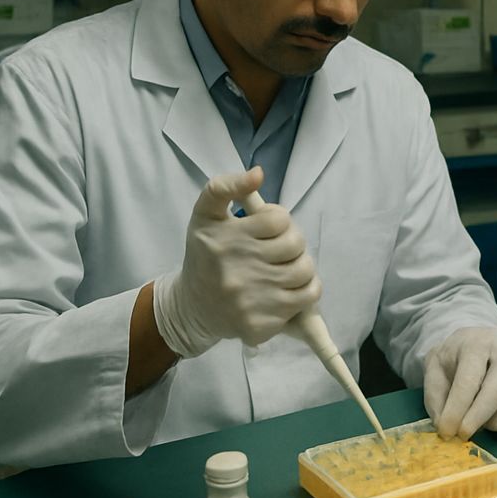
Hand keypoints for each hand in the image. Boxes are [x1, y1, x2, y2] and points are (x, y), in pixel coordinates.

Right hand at [153, 168, 319, 358]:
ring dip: (302, 267)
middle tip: (279, 251)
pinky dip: (305, 292)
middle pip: (296, 244)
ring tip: (285, 268)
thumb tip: (257, 173)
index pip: (279, 218)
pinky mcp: (259, 324)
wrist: (191, 307)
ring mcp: (248, 299)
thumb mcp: (205, 214)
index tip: (267, 230)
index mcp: (223, 238)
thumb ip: (226, 186)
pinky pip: (306, 300)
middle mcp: (235, 269)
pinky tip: (287, 290)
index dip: (279, 220)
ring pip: (305, 272)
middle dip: (293, 244)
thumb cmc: (206, 255)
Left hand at [424, 327, 496, 438]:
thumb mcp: (435, 368)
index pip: (469, 382)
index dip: (456, 410)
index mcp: (478, 345)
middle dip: (476, 420)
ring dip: (490, 424)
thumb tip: (445, 427)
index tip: (446, 431)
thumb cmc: (456, 357)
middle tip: (462, 435)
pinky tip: (490, 416)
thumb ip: (436, 397)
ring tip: (474, 421)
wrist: (481, 340)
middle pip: (496, 394)